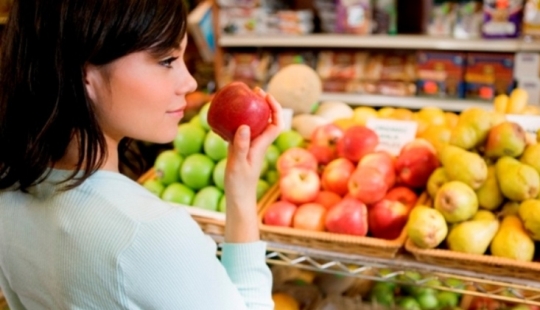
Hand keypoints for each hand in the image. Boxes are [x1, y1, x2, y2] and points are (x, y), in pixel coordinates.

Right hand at [224, 88, 282, 207]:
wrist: (238, 199)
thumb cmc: (239, 185)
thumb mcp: (238, 164)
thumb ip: (241, 146)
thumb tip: (245, 126)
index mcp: (261, 145)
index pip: (275, 123)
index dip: (275, 108)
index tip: (266, 96)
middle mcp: (258, 144)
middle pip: (267, 120)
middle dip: (264, 104)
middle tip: (254, 92)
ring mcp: (249, 147)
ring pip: (255, 124)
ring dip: (252, 111)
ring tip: (243, 99)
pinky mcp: (240, 150)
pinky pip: (242, 131)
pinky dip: (238, 121)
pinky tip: (228, 118)